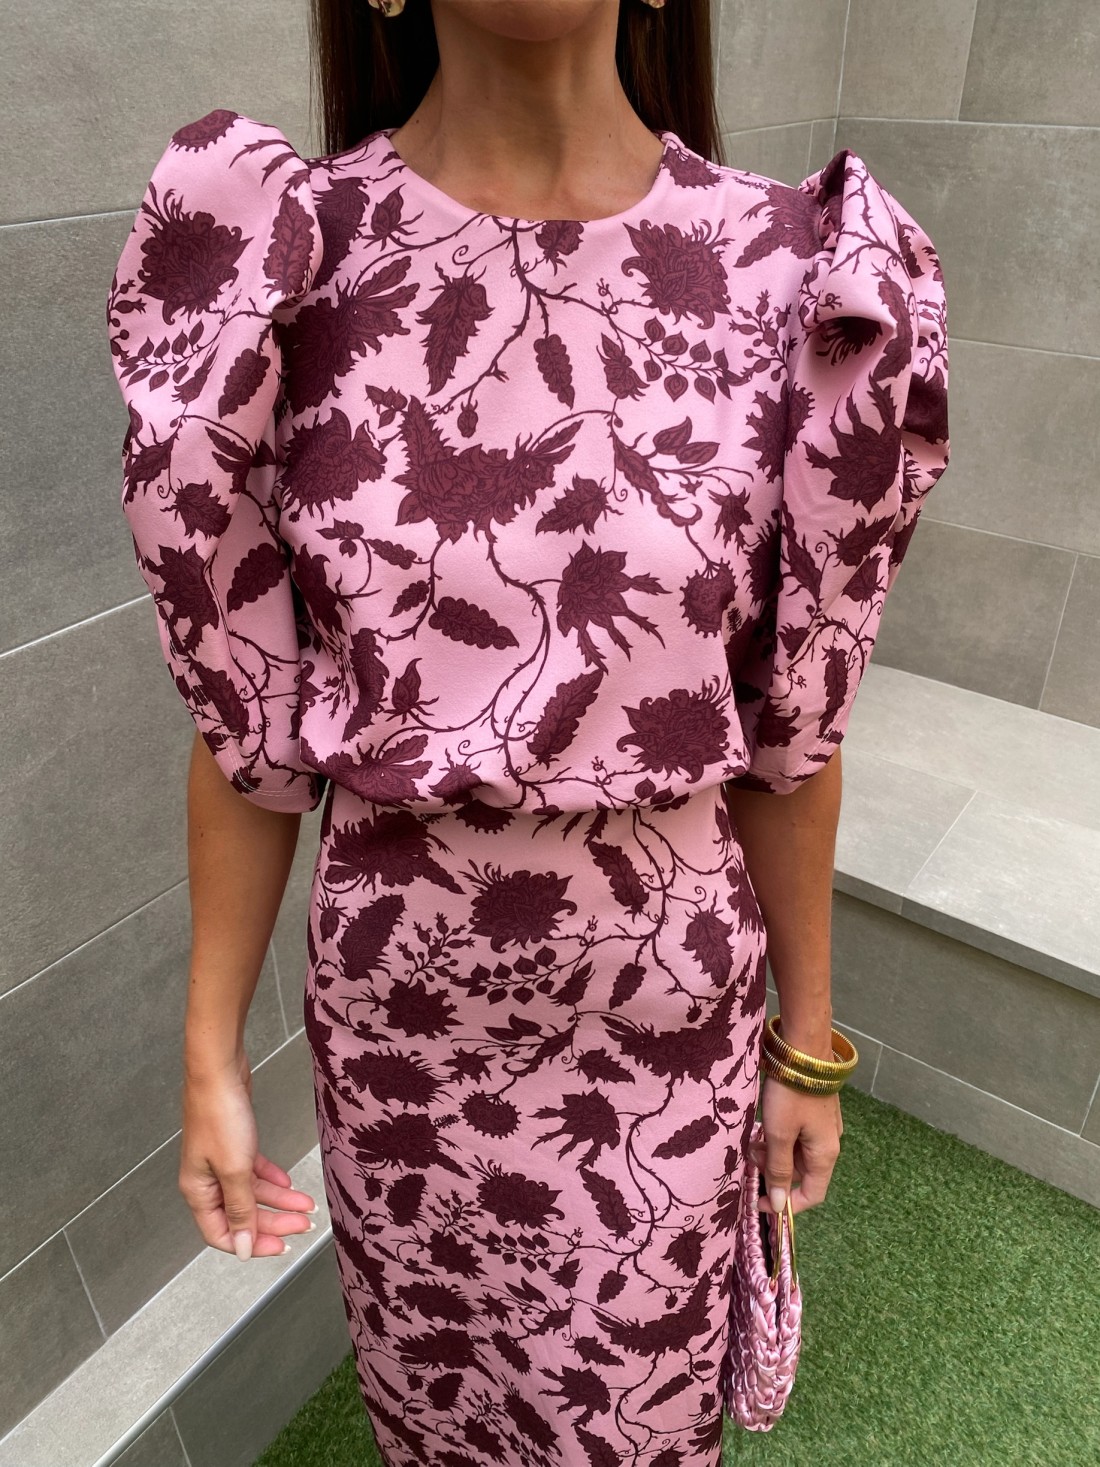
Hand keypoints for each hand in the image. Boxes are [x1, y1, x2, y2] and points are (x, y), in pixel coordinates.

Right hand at [180, 1052, 318, 1259]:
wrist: (220, 1070)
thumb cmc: (219, 1114)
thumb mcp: (234, 1169)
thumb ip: (241, 1209)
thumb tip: (242, 1248)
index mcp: (199, 1191)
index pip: (221, 1234)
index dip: (250, 1244)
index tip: (281, 1246)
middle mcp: (206, 1180)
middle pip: (241, 1214)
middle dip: (273, 1222)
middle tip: (303, 1224)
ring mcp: (220, 1161)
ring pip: (251, 1192)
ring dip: (279, 1200)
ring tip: (306, 1205)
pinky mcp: (234, 1143)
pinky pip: (254, 1170)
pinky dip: (271, 1178)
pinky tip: (288, 1183)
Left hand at [749, 1073, 843, 1217]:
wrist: (803, 1049)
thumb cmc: (791, 1094)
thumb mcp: (779, 1134)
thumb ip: (778, 1169)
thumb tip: (780, 1205)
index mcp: (825, 1154)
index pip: (812, 1195)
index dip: (787, 1204)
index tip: (760, 1201)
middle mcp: (828, 1143)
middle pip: (801, 1172)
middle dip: (773, 1170)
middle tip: (750, 1155)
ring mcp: (822, 1126)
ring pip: (795, 1151)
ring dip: (773, 1151)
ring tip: (754, 1136)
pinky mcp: (814, 1111)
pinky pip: (796, 1134)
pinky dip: (778, 1136)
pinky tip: (763, 1124)